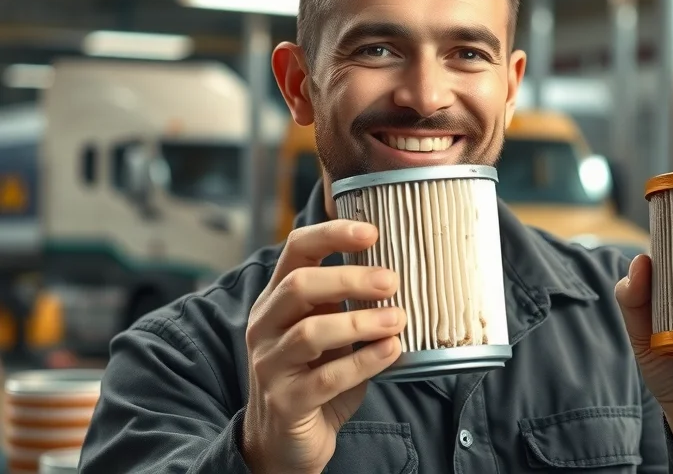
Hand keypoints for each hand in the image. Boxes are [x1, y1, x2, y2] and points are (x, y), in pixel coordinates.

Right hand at [241, 220, 406, 473]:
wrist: (286, 441)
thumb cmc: (316, 375)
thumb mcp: (330, 330)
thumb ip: (352, 303)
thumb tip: (405, 270)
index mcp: (278, 299)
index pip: (296, 250)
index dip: (332, 234)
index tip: (372, 231)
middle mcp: (267, 326)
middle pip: (300, 285)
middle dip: (349, 278)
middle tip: (392, 280)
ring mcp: (271, 364)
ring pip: (310, 332)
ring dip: (360, 322)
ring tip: (398, 319)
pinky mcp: (286, 402)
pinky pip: (325, 378)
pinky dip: (362, 362)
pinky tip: (391, 351)